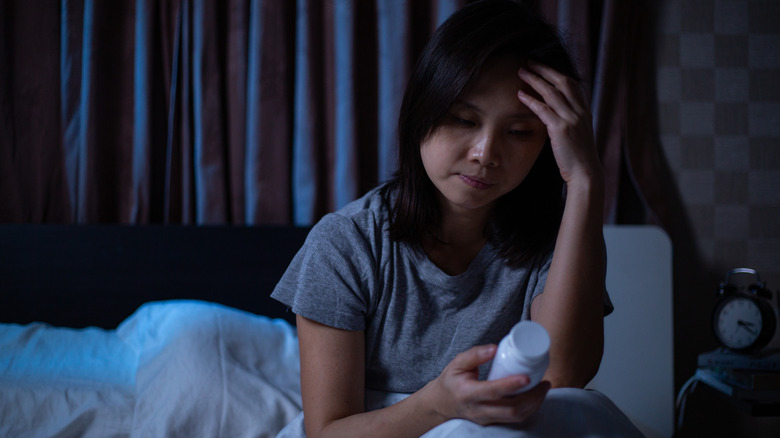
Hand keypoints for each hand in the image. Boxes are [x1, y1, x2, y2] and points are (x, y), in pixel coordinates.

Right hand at [426, 345, 550, 425]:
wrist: (441, 404)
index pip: (492, 391)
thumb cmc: (451, 381)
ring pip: (515, 417)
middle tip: (544, 383)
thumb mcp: (457, 364)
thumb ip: (475, 354)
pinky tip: (536, 397)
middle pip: (510, 410)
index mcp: (467, 393)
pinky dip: (529, 409)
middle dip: (532, 398)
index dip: (511, 385)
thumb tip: (495, 348)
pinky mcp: (492, 423)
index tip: (527, 376)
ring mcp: (486, 419)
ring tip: (543, 388)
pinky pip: (514, 419)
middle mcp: (478, 410)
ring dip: (534, 404)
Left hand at [516, 63, 601, 185]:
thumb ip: (569, 120)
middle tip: (529, 62)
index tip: (542, 66)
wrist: (586, 173)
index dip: (556, 72)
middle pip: (562, 81)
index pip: (571, 84)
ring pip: (552, 92)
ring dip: (535, 80)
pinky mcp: (562, 129)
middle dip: (545, 69)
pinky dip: (531, 100)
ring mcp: (572, 119)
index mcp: (584, 110)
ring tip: (521, 72)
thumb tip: (556, 112)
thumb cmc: (578, 157)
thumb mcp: (577, 133)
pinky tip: (520, 94)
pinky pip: (544, 110)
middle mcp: (580, 111)